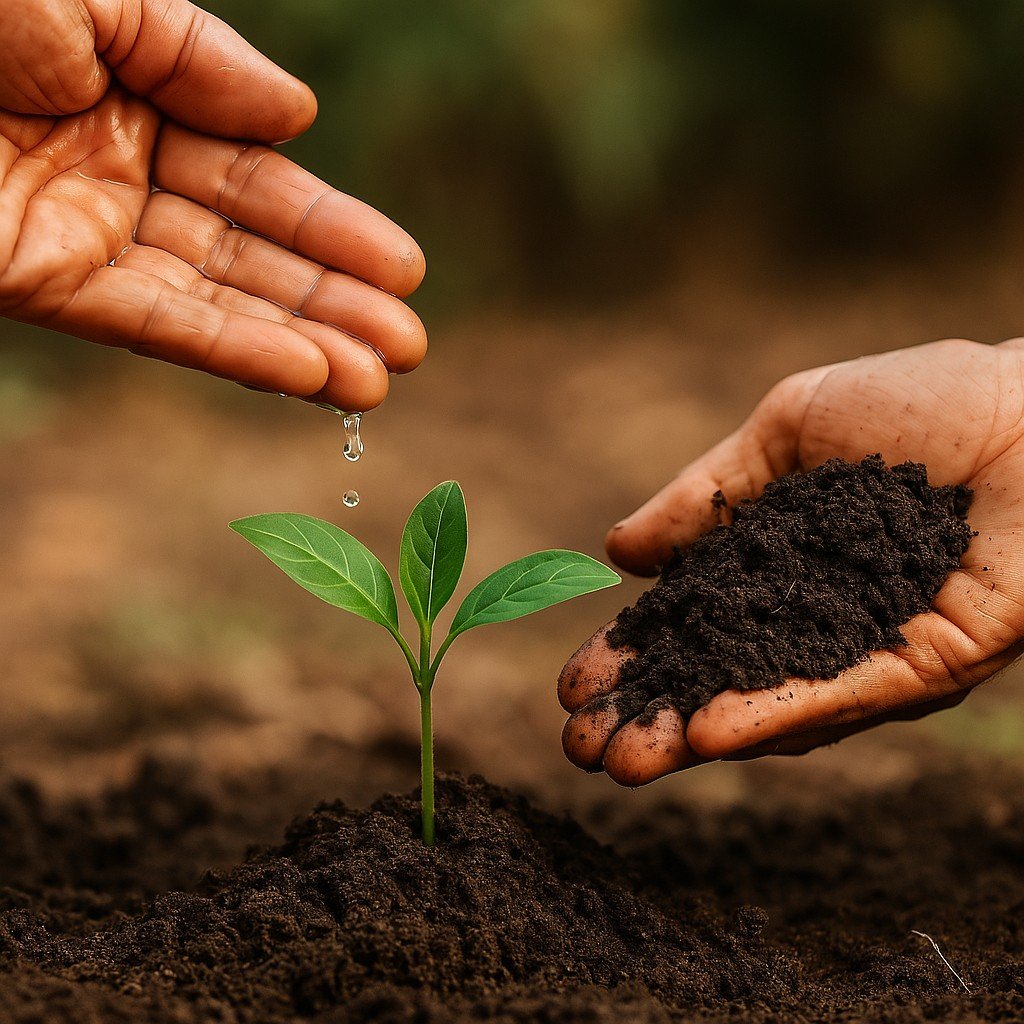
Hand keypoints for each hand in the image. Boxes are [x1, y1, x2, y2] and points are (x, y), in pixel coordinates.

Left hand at [0, 0, 425, 408]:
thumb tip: (298, 120)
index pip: (256, 176)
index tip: (404, 269)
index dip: (333, 227)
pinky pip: (156, 324)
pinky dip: (234, 351)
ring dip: (302, 344)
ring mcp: (81, 234)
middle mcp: (117, 174)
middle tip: (409, 346)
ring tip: (381, 380)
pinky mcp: (40, 284)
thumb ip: (203, 56)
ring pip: (215, 300)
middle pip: (248, 250)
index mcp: (134, 96)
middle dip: (332, 300)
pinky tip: (307, 377)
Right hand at [560, 338, 1023, 784]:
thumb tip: (616, 553)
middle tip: (580, 747)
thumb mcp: (787, 428)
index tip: (573, 685)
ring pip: (770, 707)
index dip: (634, 657)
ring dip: (692, 739)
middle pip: (721, 681)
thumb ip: (705, 495)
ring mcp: (871, 650)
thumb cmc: (922, 402)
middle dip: (649, 718)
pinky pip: (842, 696)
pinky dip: (773, 717)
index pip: (693, 625)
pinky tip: (707, 737)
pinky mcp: (928, 663)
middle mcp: (822, 621)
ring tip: (620, 760)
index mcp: (785, 567)